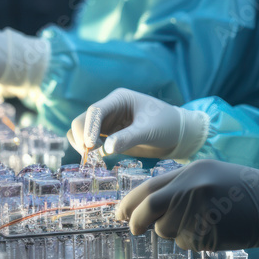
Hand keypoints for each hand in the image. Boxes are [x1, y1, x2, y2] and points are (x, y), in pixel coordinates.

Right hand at [67, 89, 208, 159]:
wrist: (177, 134)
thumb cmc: (167, 125)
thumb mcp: (149, 130)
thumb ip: (128, 138)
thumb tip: (106, 148)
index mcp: (118, 99)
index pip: (95, 110)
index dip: (89, 127)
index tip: (90, 145)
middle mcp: (109, 109)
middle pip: (83, 120)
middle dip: (82, 137)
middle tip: (91, 155)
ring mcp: (107, 123)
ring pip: (81, 131)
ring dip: (81, 143)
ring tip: (94, 157)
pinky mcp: (108, 136)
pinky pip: (89, 141)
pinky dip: (87, 150)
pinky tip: (98, 158)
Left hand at [116, 160, 258, 251]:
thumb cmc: (244, 189)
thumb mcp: (210, 175)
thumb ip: (181, 186)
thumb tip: (149, 205)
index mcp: (192, 171)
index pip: (149, 187)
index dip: (130, 203)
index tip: (120, 214)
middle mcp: (194, 188)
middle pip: (152, 208)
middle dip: (138, 222)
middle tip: (134, 229)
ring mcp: (202, 211)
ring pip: (168, 230)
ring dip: (172, 233)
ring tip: (196, 224)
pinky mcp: (212, 232)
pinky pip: (187, 243)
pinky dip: (191, 241)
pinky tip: (211, 231)